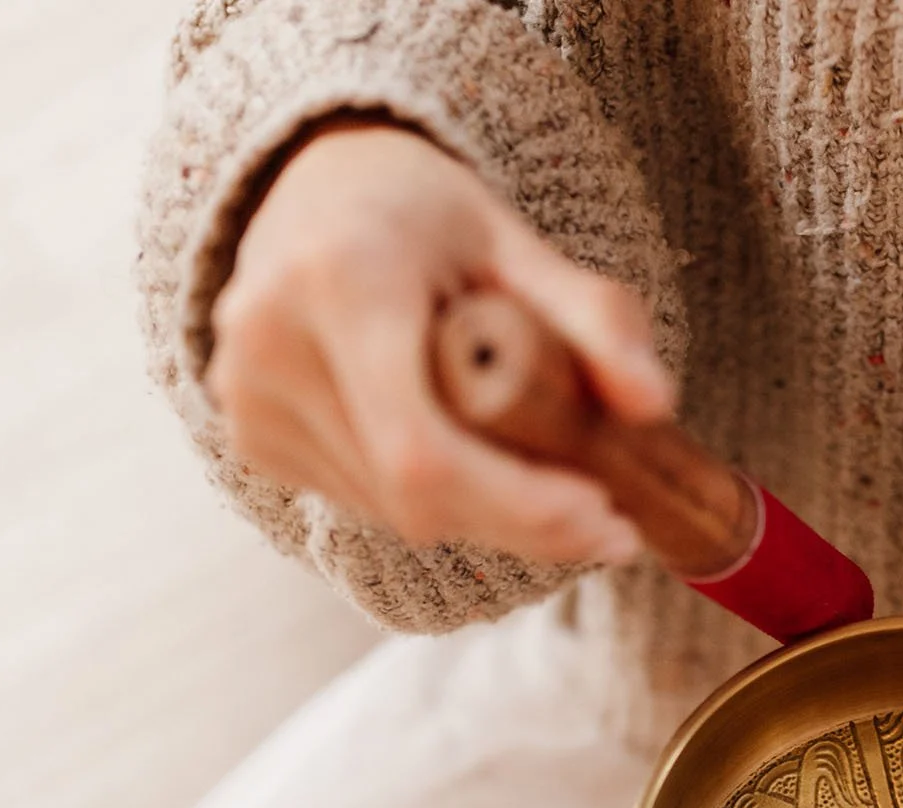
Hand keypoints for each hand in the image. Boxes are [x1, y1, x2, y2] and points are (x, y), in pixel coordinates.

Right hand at [207, 120, 674, 562]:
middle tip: (606, 526)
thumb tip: (655, 406)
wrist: (314, 186)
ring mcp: (248, 399)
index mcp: (342, 282)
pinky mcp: (249, 436)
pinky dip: (433, 500)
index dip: (520, 507)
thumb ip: (594, 318)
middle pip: (413, 499)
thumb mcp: (517, 242)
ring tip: (544, 476)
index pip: (425, 453)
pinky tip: (466, 453)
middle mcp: (271, 344)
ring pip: (391, 514)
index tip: (606, 516)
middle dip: (522, 525)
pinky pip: (363, 502)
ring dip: (484, 517)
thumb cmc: (424, 214)